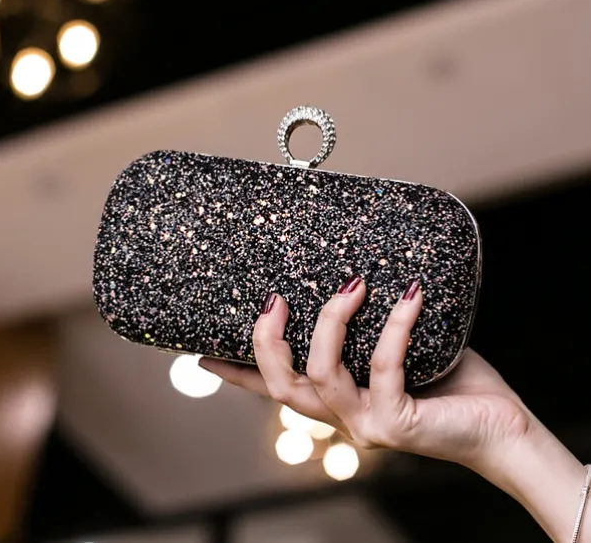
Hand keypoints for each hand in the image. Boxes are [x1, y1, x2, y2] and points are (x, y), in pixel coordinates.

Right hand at [200, 277, 530, 469]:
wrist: (500, 426)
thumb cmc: (451, 383)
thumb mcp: (396, 350)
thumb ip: (368, 328)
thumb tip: (354, 274)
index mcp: (335, 400)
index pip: (273, 388)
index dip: (235, 372)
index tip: (200, 355)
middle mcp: (340, 417)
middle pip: (280, 385)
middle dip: (267, 340)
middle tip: (275, 299)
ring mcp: (364, 423)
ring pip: (322, 373)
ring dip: (331, 321)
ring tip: (353, 284)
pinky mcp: (395, 423)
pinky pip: (383, 364)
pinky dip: (394, 325)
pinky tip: (411, 294)